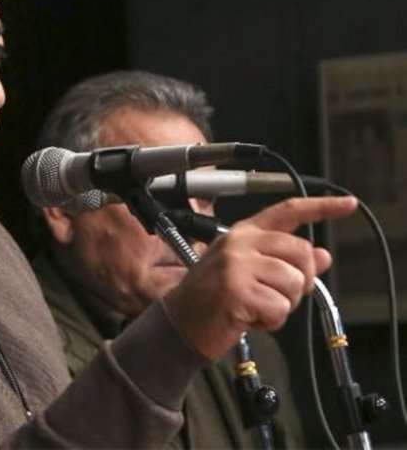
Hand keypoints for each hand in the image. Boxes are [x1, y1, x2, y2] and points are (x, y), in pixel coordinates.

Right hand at [163, 195, 356, 358]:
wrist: (179, 324)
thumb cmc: (212, 299)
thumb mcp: (250, 273)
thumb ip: (285, 262)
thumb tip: (322, 256)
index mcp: (242, 234)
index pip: (287, 212)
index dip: (321, 206)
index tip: (347, 203)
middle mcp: (239, 243)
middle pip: (302, 252)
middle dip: (299, 282)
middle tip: (273, 295)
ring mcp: (235, 264)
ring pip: (294, 283)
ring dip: (282, 305)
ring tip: (254, 307)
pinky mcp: (236, 289)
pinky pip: (279, 308)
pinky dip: (270, 321)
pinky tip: (248, 318)